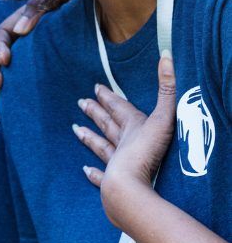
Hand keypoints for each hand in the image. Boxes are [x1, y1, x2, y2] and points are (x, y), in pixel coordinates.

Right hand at [0, 0, 80, 100]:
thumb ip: (39, 7)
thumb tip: (21, 31)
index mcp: (26, 21)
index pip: (3, 35)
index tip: (5, 59)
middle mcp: (29, 40)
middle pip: (2, 58)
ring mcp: (40, 56)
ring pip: (14, 74)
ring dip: (3, 90)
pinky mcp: (54, 68)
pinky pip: (35, 84)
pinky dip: (25, 98)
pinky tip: (22, 111)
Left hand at [73, 52, 175, 226]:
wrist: (130, 188)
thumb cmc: (147, 153)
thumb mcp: (163, 118)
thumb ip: (167, 90)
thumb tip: (167, 54)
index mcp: (132, 126)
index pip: (118, 107)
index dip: (109, 97)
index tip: (96, 87)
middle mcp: (120, 143)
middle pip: (106, 123)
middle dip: (95, 112)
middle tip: (81, 102)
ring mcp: (115, 164)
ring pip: (100, 147)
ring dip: (90, 138)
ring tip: (76, 130)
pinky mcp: (112, 183)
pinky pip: (101, 176)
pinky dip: (94, 174)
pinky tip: (86, 171)